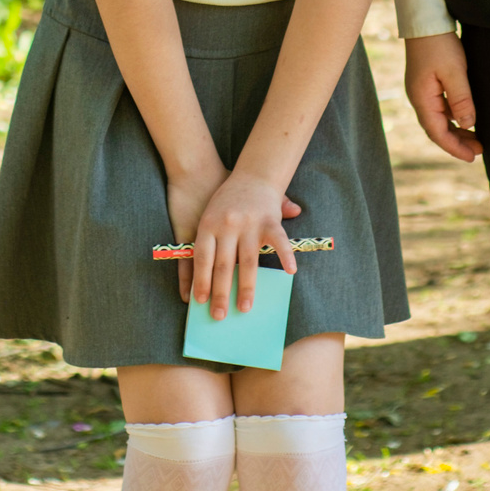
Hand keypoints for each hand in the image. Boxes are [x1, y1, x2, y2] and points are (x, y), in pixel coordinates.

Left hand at [188, 169, 300, 321]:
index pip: (202, 257)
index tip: (199, 302)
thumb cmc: (227, 200)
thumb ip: (208, 246)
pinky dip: (285, 256)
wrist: (252, 174)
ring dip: (246, 287)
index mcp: (208, 224)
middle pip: (223, 265)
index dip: (201, 280)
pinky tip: (290, 272)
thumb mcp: (209, 215)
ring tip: (245, 308)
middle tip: (219, 315)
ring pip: (247, 261)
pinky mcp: (269, 220)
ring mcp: (248, 223)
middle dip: (221, 293)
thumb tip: (199, 280)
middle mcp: (227, 224)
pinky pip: (278, 242)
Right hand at [404, 34, 480, 160]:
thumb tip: (469, 125)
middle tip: (479, 150)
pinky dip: (454, 117)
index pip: (437, 133)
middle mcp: (419, 98)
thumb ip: (462, 100)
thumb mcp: (455, 72)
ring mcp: (422, 91)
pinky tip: (467, 119)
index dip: (454, 148)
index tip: (472, 157)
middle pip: (437, 129)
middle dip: (457, 142)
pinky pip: (441, 108)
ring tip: (476, 139)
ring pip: (440, 119)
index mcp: (421, 99)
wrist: (425, 20)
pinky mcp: (428, 84)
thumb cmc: (439, 44)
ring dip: (457, 131)